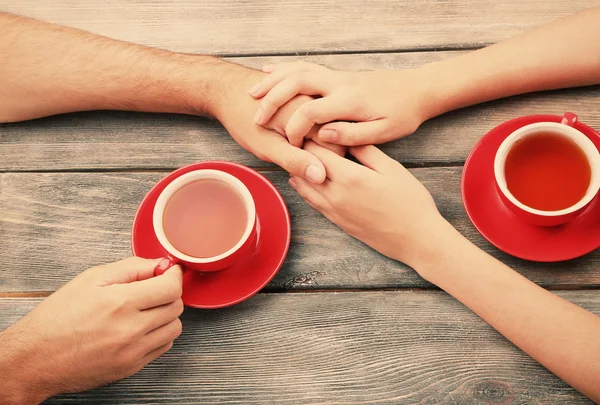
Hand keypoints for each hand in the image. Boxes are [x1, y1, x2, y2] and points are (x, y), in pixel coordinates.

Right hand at [0, 257, 182, 403]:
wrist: (36, 358)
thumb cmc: (58, 318)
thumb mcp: (91, 279)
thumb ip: (131, 268)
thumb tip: (160, 265)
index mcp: (120, 303)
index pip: (171, 287)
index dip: (173, 275)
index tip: (168, 271)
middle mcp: (130, 329)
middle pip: (176, 307)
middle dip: (169, 293)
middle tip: (153, 289)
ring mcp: (133, 351)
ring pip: (174, 328)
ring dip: (166, 315)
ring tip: (146, 309)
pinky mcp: (131, 367)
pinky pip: (163, 347)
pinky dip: (159, 334)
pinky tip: (141, 327)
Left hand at [212, 65, 344, 183]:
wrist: (225, 88)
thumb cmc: (241, 118)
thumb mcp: (267, 146)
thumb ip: (295, 161)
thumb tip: (321, 176)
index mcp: (310, 111)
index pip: (338, 145)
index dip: (325, 161)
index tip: (305, 164)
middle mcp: (315, 98)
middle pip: (335, 133)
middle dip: (319, 149)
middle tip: (293, 151)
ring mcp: (312, 93)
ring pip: (328, 123)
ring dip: (314, 137)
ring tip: (289, 140)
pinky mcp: (306, 93)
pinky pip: (318, 114)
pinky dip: (310, 125)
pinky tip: (291, 130)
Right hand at [248, 61, 434, 146]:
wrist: (418, 89)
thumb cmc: (403, 113)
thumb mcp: (384, 131)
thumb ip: (353, 134)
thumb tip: (326, 136)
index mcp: (348, 102)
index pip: (310, 112)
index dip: (295, 130)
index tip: (289, 146)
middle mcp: (338, 85)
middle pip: (296, 82)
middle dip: (272, 99)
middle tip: (256, 117)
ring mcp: (336, 77)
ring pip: (297, 70)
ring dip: (273, 81)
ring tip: (253, 93)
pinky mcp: (336, 75)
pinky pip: (304, 66)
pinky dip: (284, 69)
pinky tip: (269, 73)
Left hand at [288, 141, 444, 268]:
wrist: (415, 239)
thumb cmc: (410, 202)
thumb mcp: (392, 169)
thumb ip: (366, 151)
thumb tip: (346, 136)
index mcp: (349, 177)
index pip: (318, 152)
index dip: (310, 137)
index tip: (307, 126)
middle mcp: (335, 195)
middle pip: (307, 168)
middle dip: (301, 152)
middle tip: (297, 138)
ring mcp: (334, 211)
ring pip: (305, 187)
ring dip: (299, 170)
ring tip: (295, 156)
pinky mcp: (337, 222)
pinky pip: (313, 202)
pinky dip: (304, 189)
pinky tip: (301, 181)